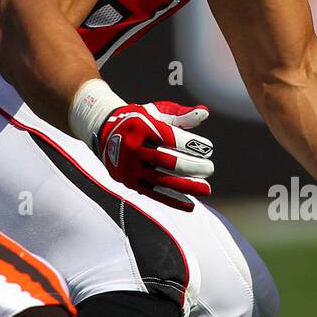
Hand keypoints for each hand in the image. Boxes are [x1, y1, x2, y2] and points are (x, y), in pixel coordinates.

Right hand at [92, 101, 213, 210]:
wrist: (105, 131)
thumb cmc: (138, 120)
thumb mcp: (156, 112)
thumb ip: (181, 114)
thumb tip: (205, 113)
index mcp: (140, 126)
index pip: (171, 138)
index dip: (192, 144)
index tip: (208, 148)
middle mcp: (132, 148)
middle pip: (167, 162)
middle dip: (192, 167)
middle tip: (210, 168)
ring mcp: (130, 167)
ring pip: (161, 181)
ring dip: (186, 186)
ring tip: (206, 188)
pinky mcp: (129, 181)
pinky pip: (154, 194)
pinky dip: (173, 200)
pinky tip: (190, 205)